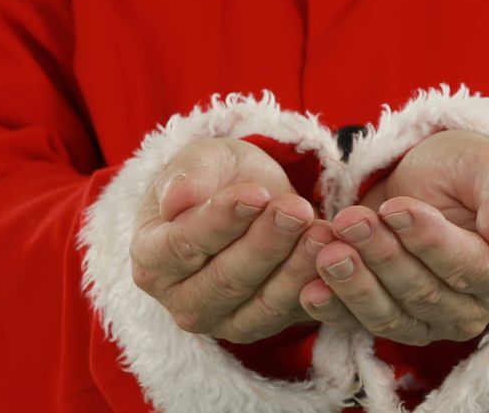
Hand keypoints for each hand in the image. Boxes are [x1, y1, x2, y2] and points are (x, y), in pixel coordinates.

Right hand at [130, 137, 332, 343]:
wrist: (248, 198)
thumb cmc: (216, 177)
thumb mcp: (203, 160)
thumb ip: (189, 175)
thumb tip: (176, 200)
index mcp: (152, 257)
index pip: (183, 245)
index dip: (221, 221)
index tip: (258, 194)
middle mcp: (180, 299)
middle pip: (225, 279)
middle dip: (266, 243)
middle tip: (298, 209)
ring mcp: (221, 320)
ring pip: (262, 304)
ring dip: (296, 269)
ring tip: (324, 232)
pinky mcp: (260, 328)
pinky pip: (291, 316)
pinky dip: (315, 291)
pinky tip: (337, 261)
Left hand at [298, 130, 488, 345]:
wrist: (433, 177)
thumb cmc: (468, 169)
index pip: (467, 266)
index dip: (429, 240)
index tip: (396, 208)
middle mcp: (467, 307)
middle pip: (422, 292)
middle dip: (382, 256)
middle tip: (350, 222)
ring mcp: (426, 320)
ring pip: (389, 315)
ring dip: (354, 285)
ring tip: (327, 251)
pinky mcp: (387, 319)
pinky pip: (358, 324)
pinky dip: (334, 310)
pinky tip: (310, 291)